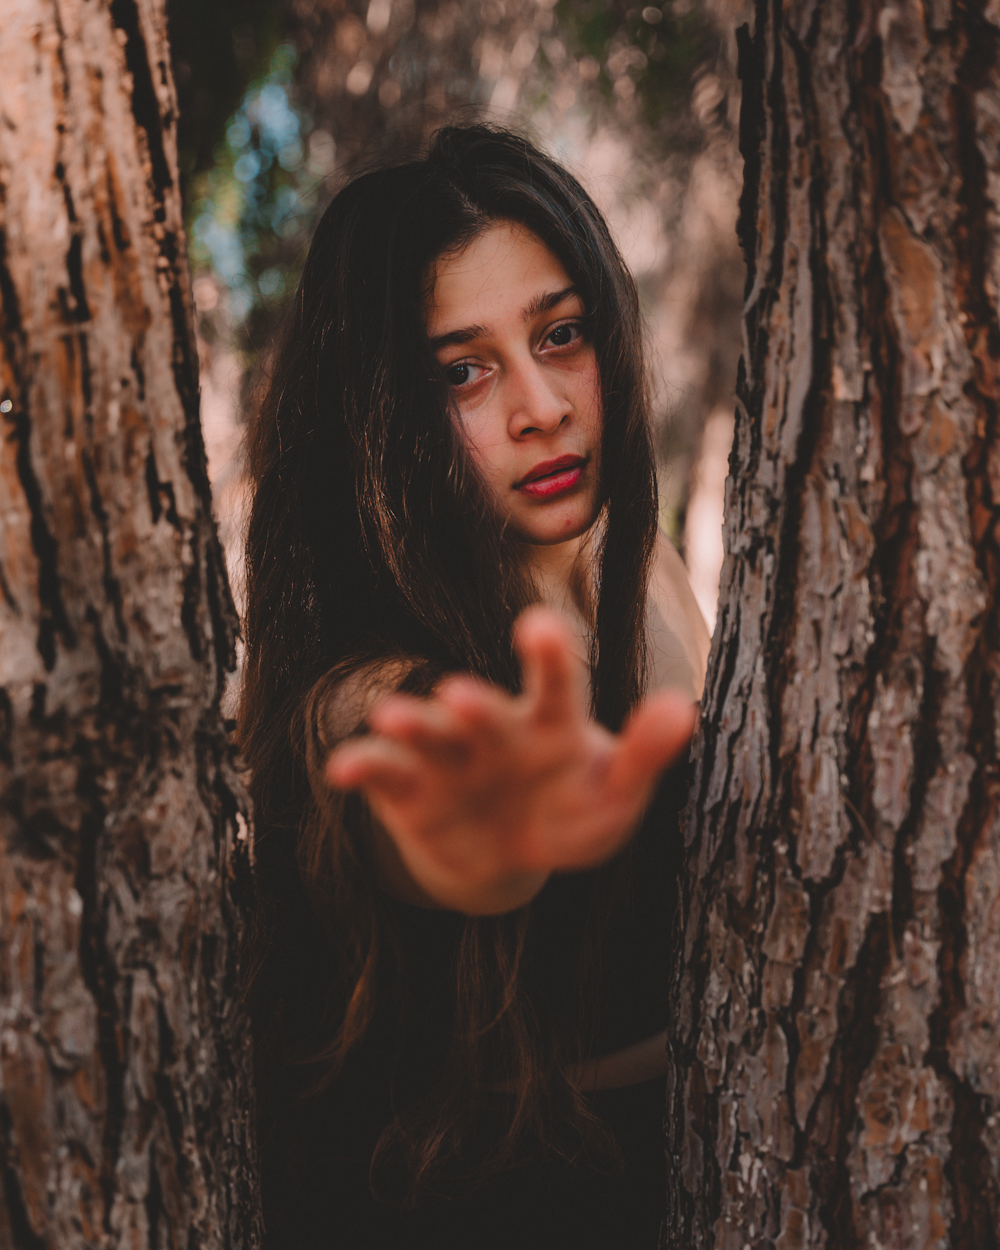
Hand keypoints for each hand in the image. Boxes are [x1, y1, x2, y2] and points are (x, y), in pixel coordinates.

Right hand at [325, 608, 696, 912]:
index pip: (555, 685)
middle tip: (460, 694)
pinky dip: (362, 766)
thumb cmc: (567, 815)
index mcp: (548, 723)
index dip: (548, 657)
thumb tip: (683, 709)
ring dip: (410, 722)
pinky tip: (343, 769)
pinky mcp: (407, 788)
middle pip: (484, 711)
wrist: (505, 855)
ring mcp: (447, 755)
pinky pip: (383, 772)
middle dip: (473, 704)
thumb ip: (643, 756)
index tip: (537, 626)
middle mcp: (493, 728)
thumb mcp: (612, 797)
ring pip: (426, 731)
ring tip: (392, 716)